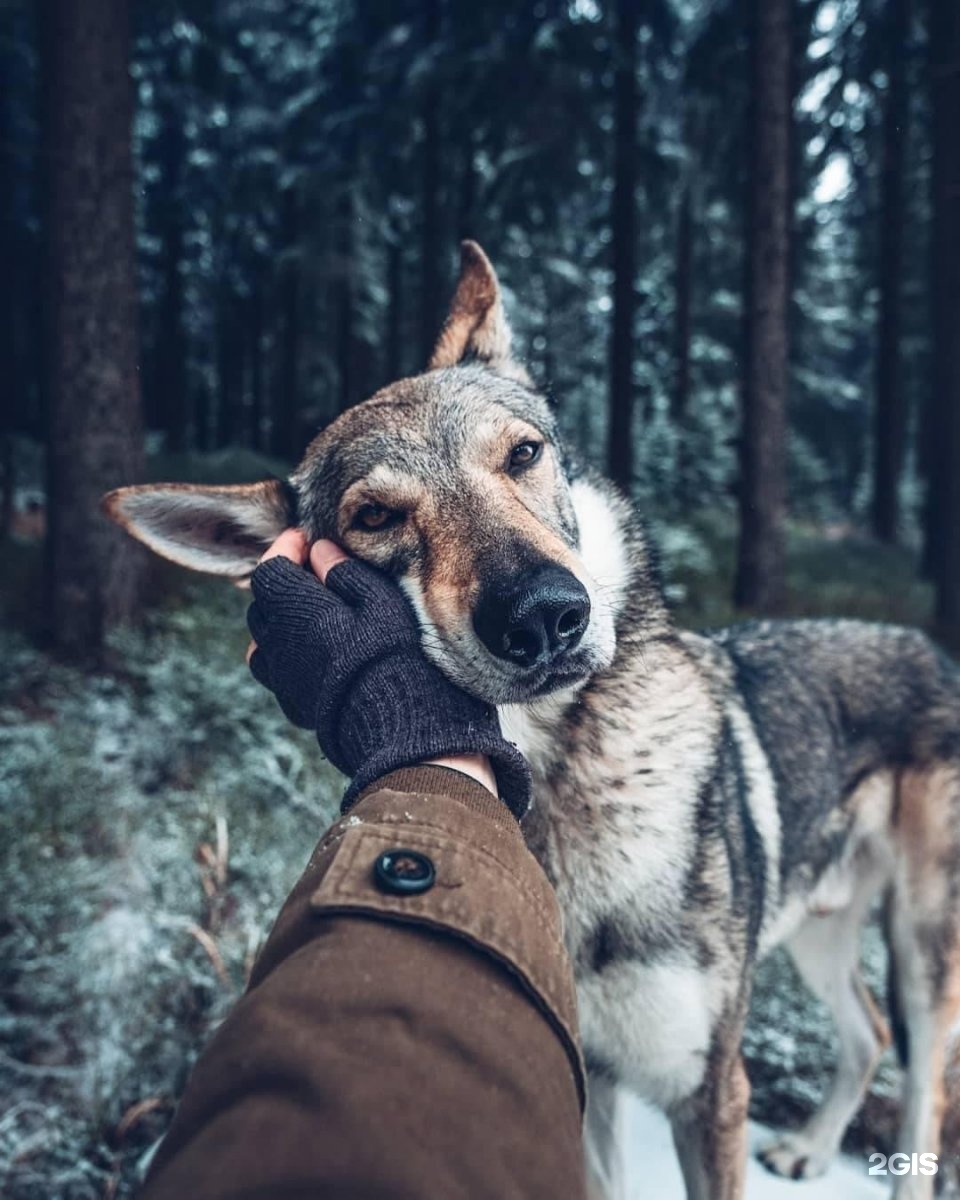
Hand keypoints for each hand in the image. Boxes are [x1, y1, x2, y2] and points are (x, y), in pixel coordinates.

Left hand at [245, 531, 530, 816]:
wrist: (405, 732)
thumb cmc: (400, 658)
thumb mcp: (384, 603)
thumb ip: (346, 573)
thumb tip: (319, 552)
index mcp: (298, 613)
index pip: (270, 571)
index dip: (285, 549)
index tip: (308, 540)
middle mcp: (280, 646)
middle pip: (263, 604)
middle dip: (284, 583)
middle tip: (316, 572)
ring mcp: (285, 680)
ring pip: (264, 641)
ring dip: (283, 621)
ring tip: (315, 614)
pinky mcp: (297, 707)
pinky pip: (277, 672)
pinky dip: (288, 654)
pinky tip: (317, 653)